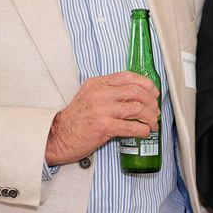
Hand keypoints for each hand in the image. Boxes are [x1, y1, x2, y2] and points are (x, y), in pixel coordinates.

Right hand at [44, 72, 158, 165]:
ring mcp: (102, 110)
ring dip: (150, 117)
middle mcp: (100, 93)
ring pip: (137, 109)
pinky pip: (131, 127)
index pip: (128, 76)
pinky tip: (145, 132)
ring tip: (152, 124)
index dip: (146, 84)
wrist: (57, 136)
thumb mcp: (89, 96)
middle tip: (155, 111)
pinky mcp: (104, 127)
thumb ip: (109, 92)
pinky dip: (142, 130)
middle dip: (151, 102)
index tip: (153, 92)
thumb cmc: (76, 119)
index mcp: (98, 83)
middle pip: (136, 92)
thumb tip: (136, 95)